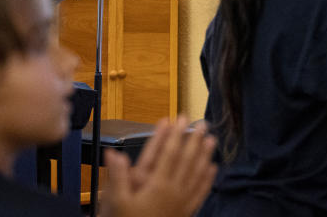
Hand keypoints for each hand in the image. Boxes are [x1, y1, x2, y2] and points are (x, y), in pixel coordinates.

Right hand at [102, 115, 216, 216]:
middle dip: (195, 140)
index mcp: (157, 185)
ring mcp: (182, 202)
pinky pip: (201, 192)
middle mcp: (173, 191)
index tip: (180, 119)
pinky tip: (212, 169)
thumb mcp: (116, 202)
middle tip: (202, 123)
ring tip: (212, 140)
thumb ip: (117, 177)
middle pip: (187, 160)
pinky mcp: (186, 213)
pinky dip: (207, 179)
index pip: (169, 153)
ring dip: (205, 155)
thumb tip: (114, 154)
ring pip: (198, 173)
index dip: (175, 134)